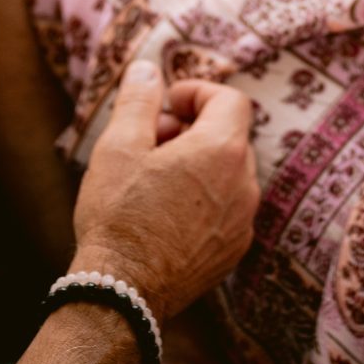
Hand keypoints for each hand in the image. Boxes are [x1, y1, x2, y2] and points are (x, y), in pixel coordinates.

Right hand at [73, 62, 259, 322]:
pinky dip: (204, 199)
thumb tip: (148, 69)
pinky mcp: (233, 251)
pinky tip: (164, 214)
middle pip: (229, 135)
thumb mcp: (120, 145)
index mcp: (223, 151)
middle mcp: (245, 185)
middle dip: (192, 129)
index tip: (167, 105)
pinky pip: (227, 208)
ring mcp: (243, 222)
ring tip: (154, 181)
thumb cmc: (118, 215)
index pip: (230, 99)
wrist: (122, 293)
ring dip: (198, 165)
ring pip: (229, 173)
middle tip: (151, 143)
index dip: (197, 93)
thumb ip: (140, 100)